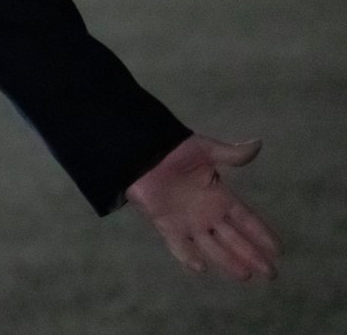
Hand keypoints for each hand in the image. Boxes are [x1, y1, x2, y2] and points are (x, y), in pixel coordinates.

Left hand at [126, 134, 280, 280]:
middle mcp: (206, 214)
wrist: (141, 151)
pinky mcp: (165, 224)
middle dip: (252, 256)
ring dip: (227, 261)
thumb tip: (257, 144)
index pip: (246, 219)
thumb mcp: (205, 149)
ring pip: (211, 246)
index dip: (261, 233)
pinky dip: (187, 255)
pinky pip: (178, 243)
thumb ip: (231, 153)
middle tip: (270, 274)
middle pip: (234, 239)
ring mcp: (187, 221)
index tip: (278, 250)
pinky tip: (200, 267)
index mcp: (219, 196)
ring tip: (245, 276)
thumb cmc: (174, 150)